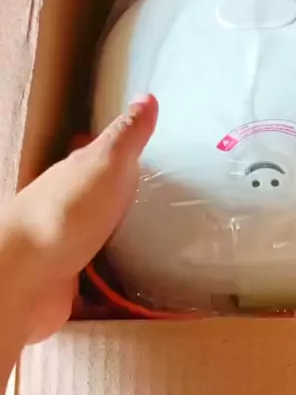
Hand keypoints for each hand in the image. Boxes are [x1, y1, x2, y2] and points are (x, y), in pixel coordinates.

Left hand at [0, 95, 157, 345]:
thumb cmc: (66, 212)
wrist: (25, 278)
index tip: (157, 161)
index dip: (126, 158)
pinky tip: (142, 297)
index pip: (101, 159)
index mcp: (75, 175)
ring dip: (127, 253)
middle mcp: (68, 211)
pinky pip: (101, 291)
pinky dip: (118, 292)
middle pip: (103, 205)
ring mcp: (67, 251)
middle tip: (172, 215)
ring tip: (167, 257)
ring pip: (102, 247)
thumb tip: (147, 97)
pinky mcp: (71, 288)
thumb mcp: (105, 162)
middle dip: (129, 209)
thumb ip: (127, 135)